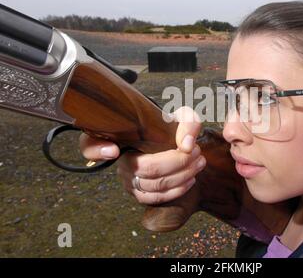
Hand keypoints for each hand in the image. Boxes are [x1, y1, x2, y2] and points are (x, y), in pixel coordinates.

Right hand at [79, 106, 205, 204]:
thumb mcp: (181, 116)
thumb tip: (186, 145)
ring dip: (183, 174)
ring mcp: (128, 180)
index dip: (97, 150)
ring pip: (154, 184)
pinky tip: (191, 177)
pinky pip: (156, 198)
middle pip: (145, 168)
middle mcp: (119, 160)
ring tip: (199, 160)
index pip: (90, 145)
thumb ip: (188, 122)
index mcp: (119, 137)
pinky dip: (178, 189)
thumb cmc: (172, 128)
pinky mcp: (140, 194)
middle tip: (196, 151)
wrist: (176, 144)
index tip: (113, 150)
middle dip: (178, 161)